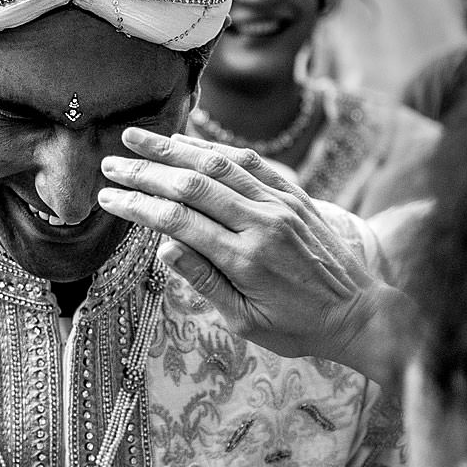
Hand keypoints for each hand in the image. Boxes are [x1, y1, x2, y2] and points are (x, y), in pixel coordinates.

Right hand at [98, 127, 418, 384]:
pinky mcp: (295, 195)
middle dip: (146, 170)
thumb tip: (164, 246)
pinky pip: (251, 162)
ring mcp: (282, 205)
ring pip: (220, 164)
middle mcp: (263, 224)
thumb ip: (205, 282)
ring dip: (174, 148)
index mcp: (246, 260)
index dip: (138, 206)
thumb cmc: (297, 328)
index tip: (108, 197)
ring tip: (137, 138)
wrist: (359, 313)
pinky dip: (215, 149)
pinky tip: (188, 142)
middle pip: (193, 185)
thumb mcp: (246, 322)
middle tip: (110, 163)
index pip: (178, 222)